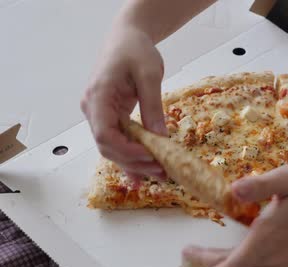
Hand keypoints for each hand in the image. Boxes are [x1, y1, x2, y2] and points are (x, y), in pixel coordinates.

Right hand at [81, 24, 166, 181]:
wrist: (127, 38)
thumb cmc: (135, 50)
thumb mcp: (149, 74)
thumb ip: (152, 106)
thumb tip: (160, 138)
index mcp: (98, 96)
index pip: (104, 134)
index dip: (126, 150)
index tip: (151, 156)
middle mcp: (93, 109)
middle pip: (108, 146)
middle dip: (134, 162)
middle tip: (162, 171)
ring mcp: (99, 114)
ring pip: (113, 147)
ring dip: (134, 163)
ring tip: (160, 175)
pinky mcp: (110, 117)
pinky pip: (118, 140)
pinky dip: (130, 157)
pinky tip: (141, 175)